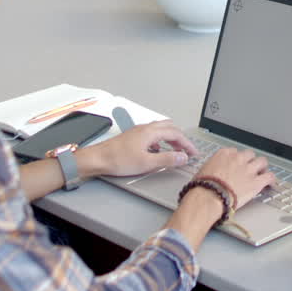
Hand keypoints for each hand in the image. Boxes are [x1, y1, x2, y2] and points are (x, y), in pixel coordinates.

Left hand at [78, 120, 195, 177]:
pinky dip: (160, 140)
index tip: (193, 152)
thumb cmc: (117, 159)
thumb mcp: (146, 163)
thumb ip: (167, 159)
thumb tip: (182, 157)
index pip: (176, 134)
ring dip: (171, 138)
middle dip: (181, 138)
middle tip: (187, 150)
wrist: (98, 159)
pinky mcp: (132, 137)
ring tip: (175, 150)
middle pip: (169, 128)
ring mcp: (138, 132)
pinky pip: (152, 134)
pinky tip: (157, 151)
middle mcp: (145, 128)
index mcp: (150, 132)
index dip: (187, 143)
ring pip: (160, 129)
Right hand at [193, 148, 275, 208]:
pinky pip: (269, 176)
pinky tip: (270, 184)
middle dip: (250, 161)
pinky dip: (271, 180)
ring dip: (262, 167)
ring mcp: (248, 169)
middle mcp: (238, 158)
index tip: (236, 165)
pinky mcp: (256, 182)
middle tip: (249, 168)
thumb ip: (212, 168)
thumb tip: (211, 173)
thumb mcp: (203, 171)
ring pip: (262, 161)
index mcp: (224, 154)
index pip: (234, 152)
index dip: (236, 159)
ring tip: (262, 173)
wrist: (209, 196)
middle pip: (249, 154)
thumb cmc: (203, 187)